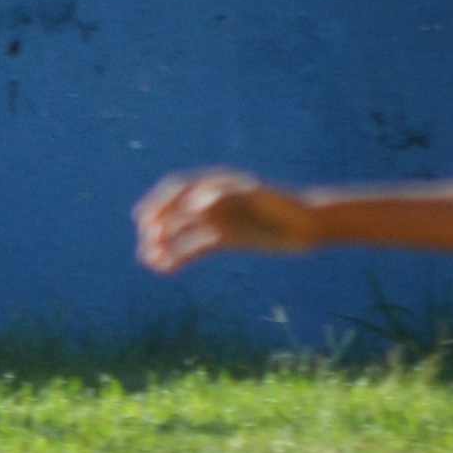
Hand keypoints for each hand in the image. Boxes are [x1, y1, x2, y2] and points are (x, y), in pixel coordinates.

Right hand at [134, 167, 317, 272]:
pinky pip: (195, 248)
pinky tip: (166, 269)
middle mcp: (211, 201)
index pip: (178, 189)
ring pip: (181, 232)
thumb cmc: (284, 205)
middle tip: (146, 243)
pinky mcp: (224, 239)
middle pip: (174, 211)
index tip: (143, 218)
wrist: (308, 224)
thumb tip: (192, 206)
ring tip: (149, 260)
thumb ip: (226, 196)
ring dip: (163, 245)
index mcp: (216, 184)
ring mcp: (217, 220)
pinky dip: (179, 257)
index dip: (158, 202)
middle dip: (156, 226)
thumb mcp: (257, 198)